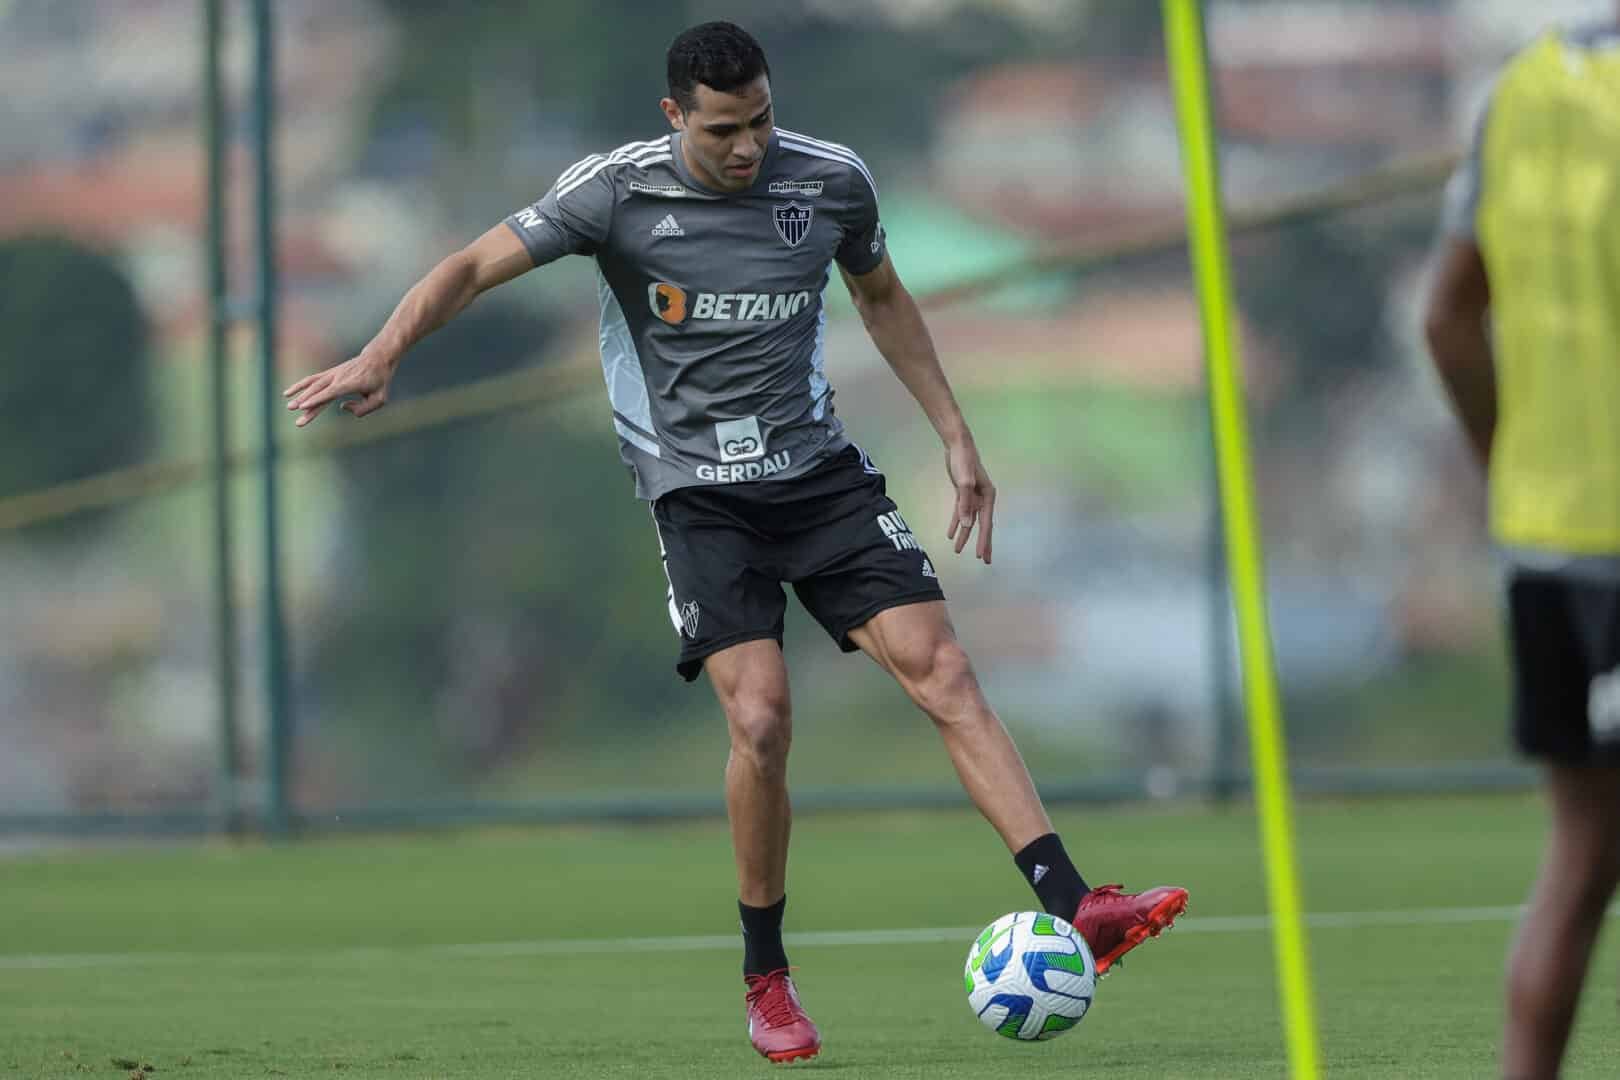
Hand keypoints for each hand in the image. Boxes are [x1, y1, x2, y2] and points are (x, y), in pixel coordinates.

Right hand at [282, 353, 393, 426]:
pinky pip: (312, 379)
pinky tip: (288, 392)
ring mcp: (332, 374)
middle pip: (318, 391)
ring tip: (289, 406)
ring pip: (312, 384)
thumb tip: (342, 407)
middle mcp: (338, 378)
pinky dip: (300, 385)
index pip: (330, 392)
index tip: (303, 406)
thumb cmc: (380, 380)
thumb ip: (364, 409)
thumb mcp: (380, 398)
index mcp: (350, 384)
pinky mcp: (330, 373)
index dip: (317, 399)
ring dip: (300, 395)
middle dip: (306, 404)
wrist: (377, 358)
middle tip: (296, 417)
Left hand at [944, 438, 994, 563]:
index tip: (980, 556)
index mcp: (988, 496)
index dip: (983, 541)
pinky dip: (956, 523)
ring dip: (964, 535)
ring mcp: (973, 496)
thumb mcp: (964, 481)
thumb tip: (967, 525)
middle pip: (982, 525)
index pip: (986, 524)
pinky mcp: (963, 493)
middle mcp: (983, 498)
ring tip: (958, 551)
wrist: (957, 444)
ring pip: (969, 521)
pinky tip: (950, 535)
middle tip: (984, 560)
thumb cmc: (964, 460)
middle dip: (981, 543)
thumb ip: (965, 503)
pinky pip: (960, 512)